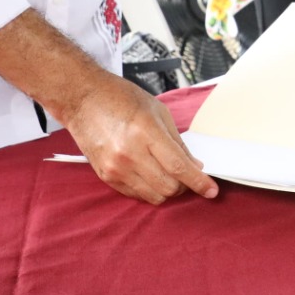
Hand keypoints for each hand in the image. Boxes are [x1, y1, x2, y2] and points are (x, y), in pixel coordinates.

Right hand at [60, 72, 217, 204]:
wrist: (83, 99)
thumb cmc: (120, 98)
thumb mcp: (157, 111)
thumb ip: (177, 142)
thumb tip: (194, 166)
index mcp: (146, 132)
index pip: (179, 167)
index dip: (199, 182)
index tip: (211, 190)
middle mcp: (129, 154)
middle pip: (168, 186)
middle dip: (184, 185)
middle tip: (187, 174)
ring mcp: (115, 168)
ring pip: (154, 196)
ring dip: (168, 190)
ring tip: (169, 174)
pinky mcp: (106, 176)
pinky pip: (137, 195)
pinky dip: (150, 189)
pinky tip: (151, 175)